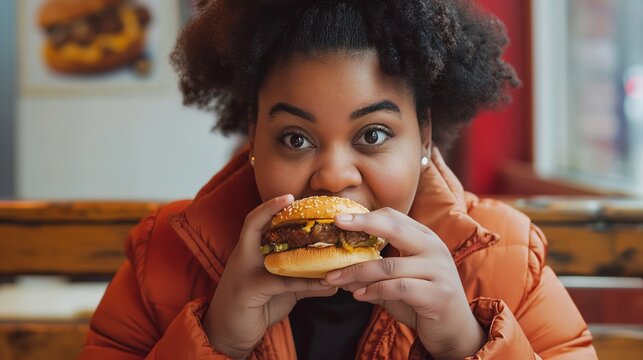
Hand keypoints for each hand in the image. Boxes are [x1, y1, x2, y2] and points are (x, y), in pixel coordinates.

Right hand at [203, 195, 337, 358]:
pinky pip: (281, 282)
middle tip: (292, 198)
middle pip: (251, 224)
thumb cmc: (255, 307)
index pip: (255, 221)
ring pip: (268, 252)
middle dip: (269, 209)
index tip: (290, 195)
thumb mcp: (282, 290)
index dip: (270, 207)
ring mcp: (243, 272)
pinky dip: (306, 282)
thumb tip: (333, 279)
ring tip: (324, 241)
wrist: (227, 334)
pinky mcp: (248, 291)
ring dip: (299, 248)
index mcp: (249, 252)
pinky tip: (327, 284)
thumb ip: (303, 281)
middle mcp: (243, 257)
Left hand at [324, 208, 485, 358]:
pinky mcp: (438, 294)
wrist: (455, 329)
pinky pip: (398, 288)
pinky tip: (359, 295)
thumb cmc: (423, 299)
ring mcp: (438, 270)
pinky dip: (374, 290)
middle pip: (394, 228)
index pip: (394, 217)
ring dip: (357, 272)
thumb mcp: (399, 279)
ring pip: (389, 265)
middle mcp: (434, 249)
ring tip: (336, 278)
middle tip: (337, 225)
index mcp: (425, 238)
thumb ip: (374, 272)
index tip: (339, 218)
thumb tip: (338, 269)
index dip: (366, 215)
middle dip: (363, 224)